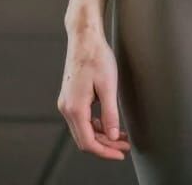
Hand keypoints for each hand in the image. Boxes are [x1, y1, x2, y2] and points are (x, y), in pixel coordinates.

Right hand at [57, 34, 130, 160]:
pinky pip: (81, 119)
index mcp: (75, 108)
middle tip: (124, 146)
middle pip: (84, 139)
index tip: (120, 153)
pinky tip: (109, 124)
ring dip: (101, 136)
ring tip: (121, 136)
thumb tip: (113, 136)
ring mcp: (66, 103)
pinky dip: (95, 125)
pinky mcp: (70, 97)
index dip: (105, 152)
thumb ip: (110, 113)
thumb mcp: (108, 86)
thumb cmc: (96, 56)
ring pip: (83, 130)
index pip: (88, 142)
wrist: (84, 37)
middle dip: (105, 145)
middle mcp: (67, 108)